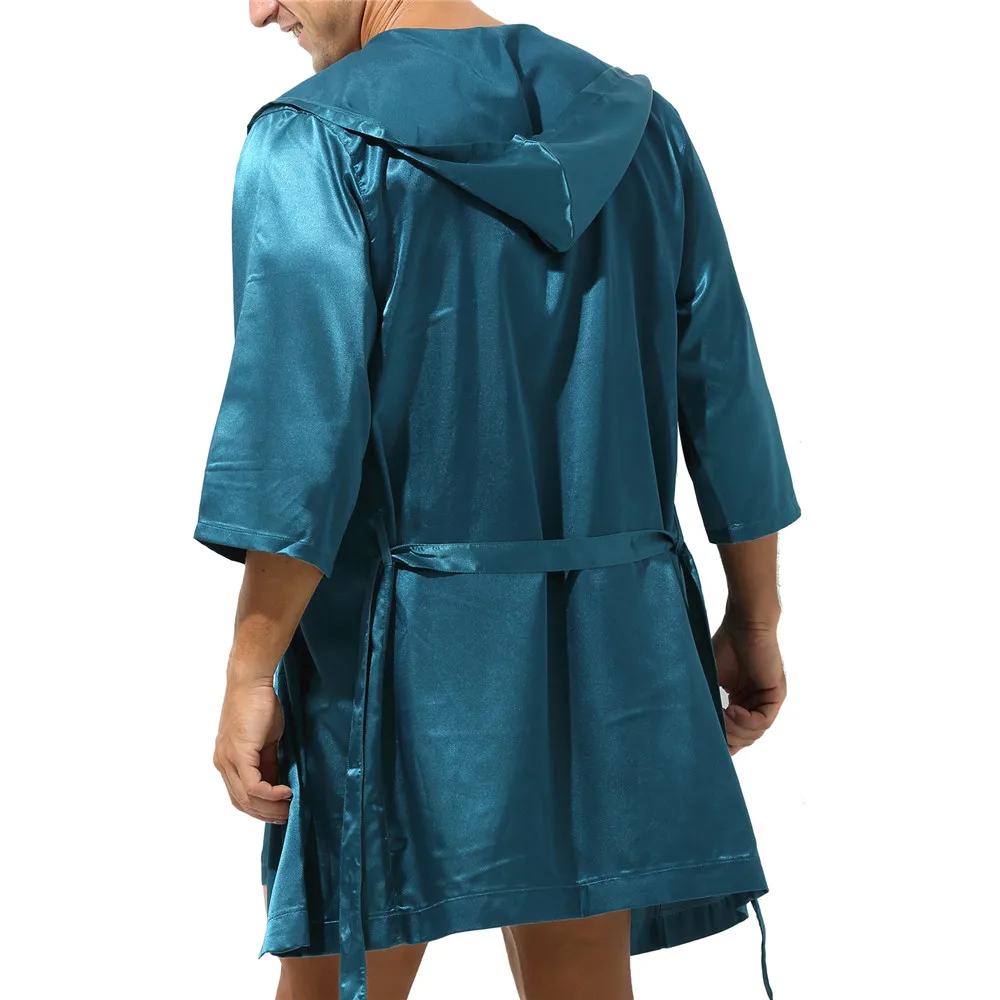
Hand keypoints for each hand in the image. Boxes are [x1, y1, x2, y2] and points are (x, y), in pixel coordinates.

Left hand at [214, 678, 291, 822]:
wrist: (251, 683)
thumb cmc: (260, 704)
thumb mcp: (266, 740)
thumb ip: (268, 761)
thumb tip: (278, 781)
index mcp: (227, 761)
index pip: (240, 795)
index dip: (260, 808)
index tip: (281, 812)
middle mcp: (223, 764)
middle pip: (242, 802)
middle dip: (266, 813)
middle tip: (288, 817)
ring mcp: (227, 761)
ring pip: (246, 798)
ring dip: (270, 807)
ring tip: (290, 808)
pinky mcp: (238, 755)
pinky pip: (253, 786)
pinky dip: (271, 794)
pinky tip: (286, 792)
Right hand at [712, 614, 786, 754]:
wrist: (743, 624)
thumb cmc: (725, 646)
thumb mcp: (711, 680)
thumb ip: (708, 702)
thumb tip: (698, 726)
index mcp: (742, 702)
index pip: (736, 734)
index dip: (723, 742)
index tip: (704, 743)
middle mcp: (756, 705)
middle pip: (745, 738)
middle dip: (727, 738)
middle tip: (711, 727)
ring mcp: (767, 701)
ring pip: (754, 732)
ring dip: (735, 730)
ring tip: (720, 718)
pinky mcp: (775, 695)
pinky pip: (763, 720)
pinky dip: (746, 721)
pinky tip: (731, 710)